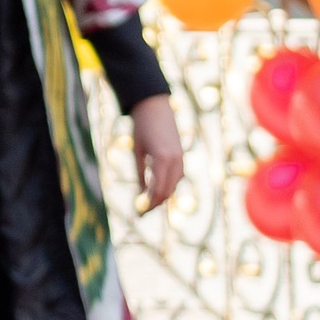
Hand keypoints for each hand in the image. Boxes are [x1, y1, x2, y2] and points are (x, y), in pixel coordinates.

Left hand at [131, 94, 183, 209]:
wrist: (154, 106)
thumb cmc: (141, 126)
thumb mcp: (137, 151)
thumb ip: (140, 173)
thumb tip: (141, 194)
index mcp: (162, 160)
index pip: (158, 191)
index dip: (149, 204)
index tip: (139, 213)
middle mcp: (175, 160)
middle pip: (168, 190)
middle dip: (156, 203)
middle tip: (142, 212)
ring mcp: (180, 157)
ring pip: (174, 184)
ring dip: (163, 195)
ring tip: (148, 203)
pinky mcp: (181, 154)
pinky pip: (177, 176)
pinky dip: (168, 184)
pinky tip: (157, 188)